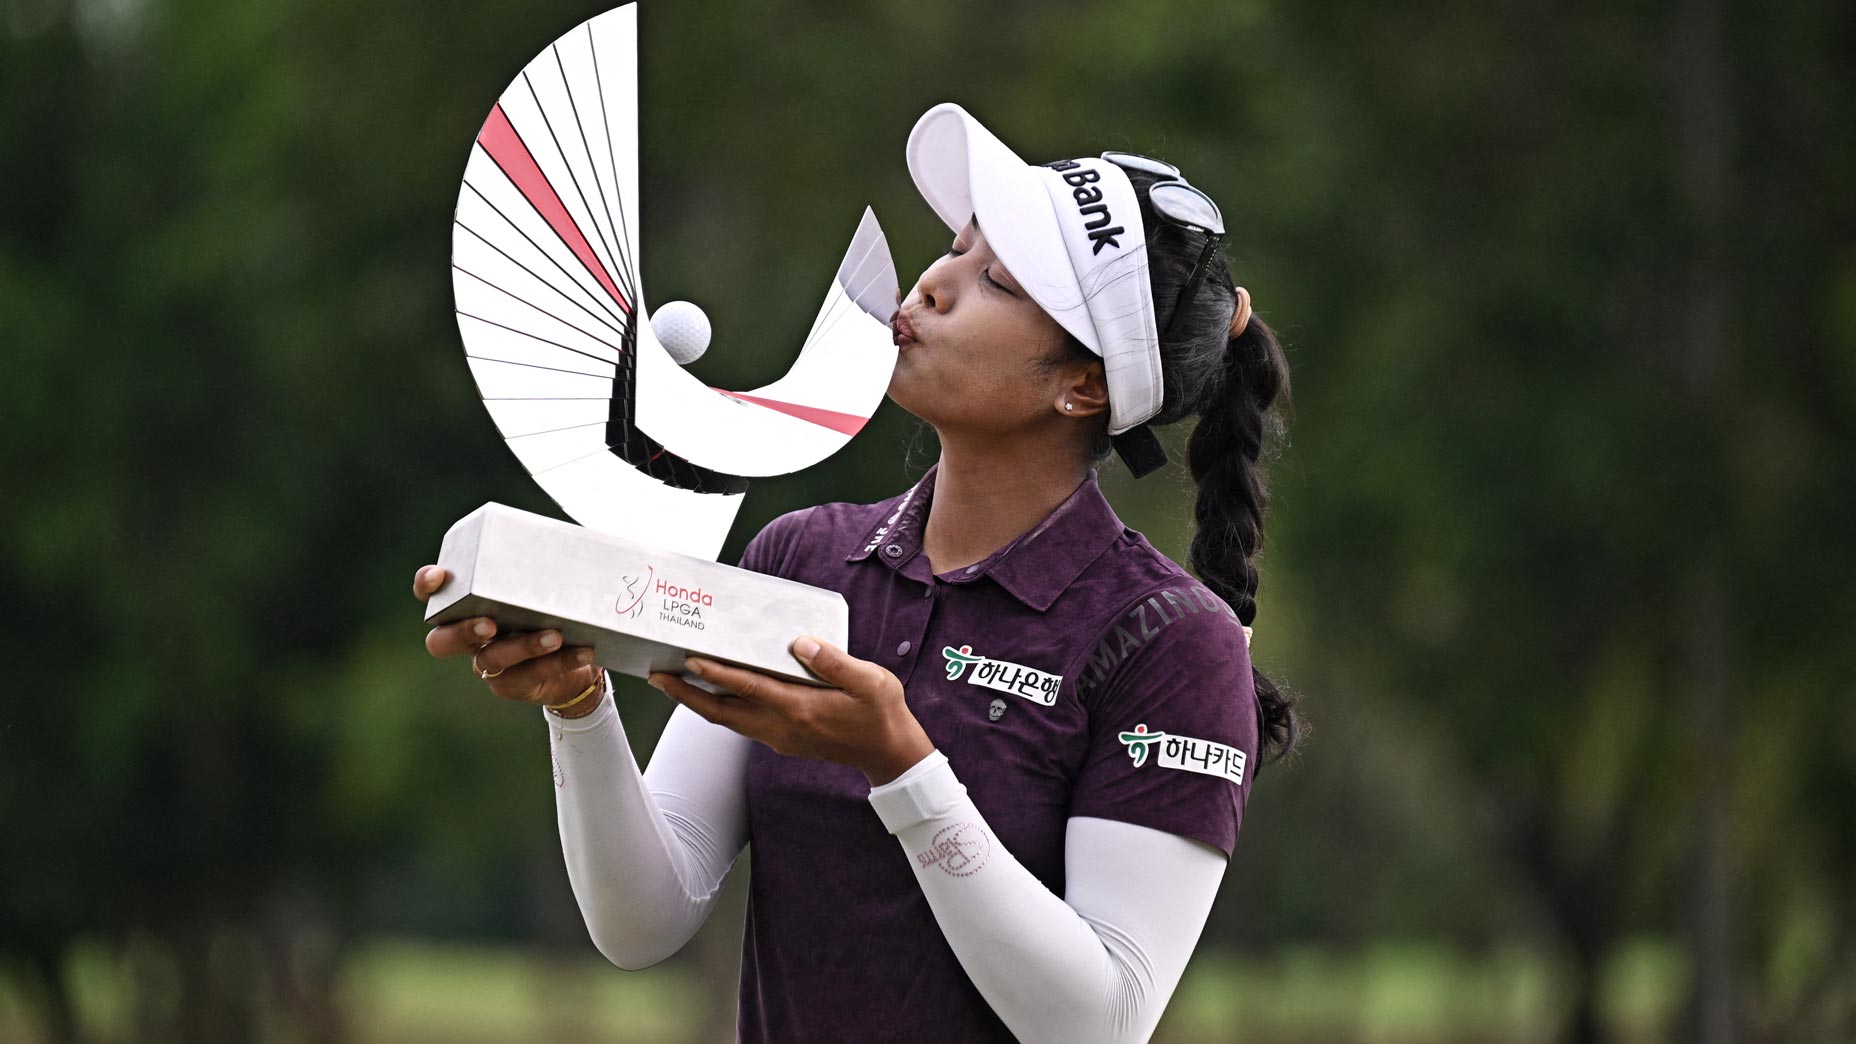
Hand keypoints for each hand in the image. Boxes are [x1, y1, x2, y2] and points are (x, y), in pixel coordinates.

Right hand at [412, 564, 603, 714]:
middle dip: (463, 631)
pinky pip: (530, 676)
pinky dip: (559, 662)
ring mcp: (488, 664)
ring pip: (491, 659)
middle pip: (442, 641)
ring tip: (554, 635)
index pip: (436, 595)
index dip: (426, 585)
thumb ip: (545, 566)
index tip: (438, 575)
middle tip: (490, 623)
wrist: (577, 655)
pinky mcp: (511, 685)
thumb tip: (569, 539)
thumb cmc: (555, 609)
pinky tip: (583, 651)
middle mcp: (470, 637)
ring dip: (523, 646)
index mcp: (471, 604)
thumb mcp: (548, 585)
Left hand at [647, 637, 933, 785]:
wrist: (890, 755)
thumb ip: (833, 661)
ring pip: (728, 720)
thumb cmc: (881, 714)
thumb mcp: (869, 681)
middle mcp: (782, 726)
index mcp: (799, 708)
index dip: (716, 673)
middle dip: (687, 694)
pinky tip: (715, 694)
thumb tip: (799, 643)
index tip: (689, 660)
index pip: (748, 688)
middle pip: (722, 711)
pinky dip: (721, 709)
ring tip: (674, 682)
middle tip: (657, 675)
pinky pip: (742, 724)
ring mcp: (780, 737)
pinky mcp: (783, 741)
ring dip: (698, 703)